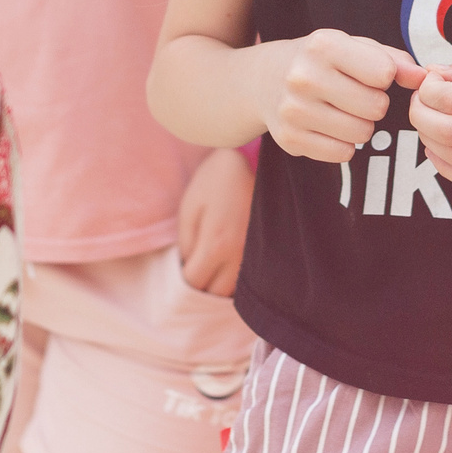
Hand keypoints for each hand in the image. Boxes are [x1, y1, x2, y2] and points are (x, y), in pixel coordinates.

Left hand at [177, 147, 253, 295]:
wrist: (253, 160)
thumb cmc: (216, 181)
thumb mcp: (190, 206)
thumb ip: (187, 242)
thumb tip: (189, 266)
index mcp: (216, 244)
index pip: (195, 281)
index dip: (185, 278)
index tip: (184, 267)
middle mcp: (239, 255)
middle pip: (216, 292)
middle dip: (203, 284)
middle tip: (197, 267)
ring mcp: (256, 254)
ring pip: (235, 289)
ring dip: (220, 284)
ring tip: (212, 266)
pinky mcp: (267, 250)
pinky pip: (249, 277)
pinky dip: (237, 277)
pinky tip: (229, 262)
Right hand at [256, 30, 422, 162]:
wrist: (261, 80)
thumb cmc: (320, 61)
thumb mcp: (352, 46)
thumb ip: (392, 59)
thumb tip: (423, 78)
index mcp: (322, 45)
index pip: (383, 73)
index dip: (384, 77)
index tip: (368, 74)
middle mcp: (303, 76)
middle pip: (376, 107)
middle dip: (374, 104)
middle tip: (355, 96)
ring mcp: (293, 110)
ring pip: (362, 134)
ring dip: (361, 125)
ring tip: (341, 110)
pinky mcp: (289, 140)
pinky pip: (343, 154)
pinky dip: (343, 144)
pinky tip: (328, 127)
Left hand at [407, 45, 451, 190]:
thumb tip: (432, 76)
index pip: (451, 97)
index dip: (427, 92)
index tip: (428, 83)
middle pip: (449, 131)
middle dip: (421, 118)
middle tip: (421, 105)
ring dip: (430, 142)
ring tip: (430, 125)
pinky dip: (447, 169)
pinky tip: (440, 153)